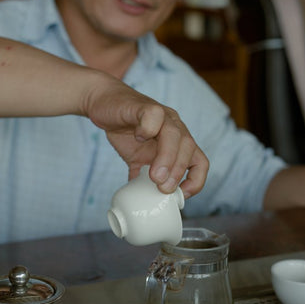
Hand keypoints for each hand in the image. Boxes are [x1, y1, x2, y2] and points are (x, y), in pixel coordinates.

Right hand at [83, 77, 208, 197]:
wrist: (104, 102)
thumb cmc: (124, 129)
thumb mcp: (135, 158)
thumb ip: (141, 176)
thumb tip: (142, 201)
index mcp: (178, 142)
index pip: (200, 162)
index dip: (196, 180)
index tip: (181, 195)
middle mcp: (175, 127)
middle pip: (190, 149)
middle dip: (178, 172)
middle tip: (163, 188)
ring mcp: (161, 115)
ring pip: (175, 134)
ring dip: (168, 158)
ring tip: (154, 176)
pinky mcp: (144, 106)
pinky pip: (154, 115)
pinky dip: (148, 129)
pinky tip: (138, 138)